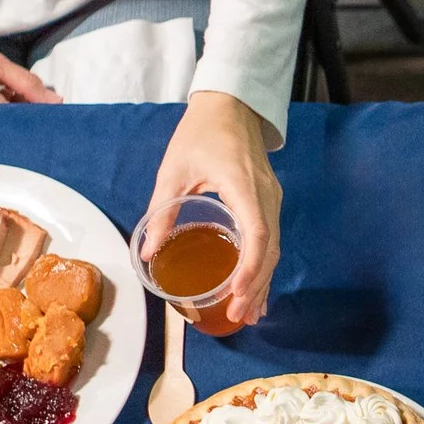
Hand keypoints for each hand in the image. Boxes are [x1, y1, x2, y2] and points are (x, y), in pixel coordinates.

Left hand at [146, 92, 281, 328]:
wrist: (231, 107)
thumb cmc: (200, 133)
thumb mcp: (173, 170)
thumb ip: (162, 211)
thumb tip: (149, 252)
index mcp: (242, 185)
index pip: (257, 232)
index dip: (251, 265)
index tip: (239, 290)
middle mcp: (265, 196)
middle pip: (269, 249)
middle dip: (256, 285)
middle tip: (240, 316)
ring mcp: (272, 199)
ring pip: (274, 248)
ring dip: (263, 282)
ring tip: (250, 313)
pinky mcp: (270, 202)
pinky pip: (271, 240)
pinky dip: (264, 267)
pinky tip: (255, 288)